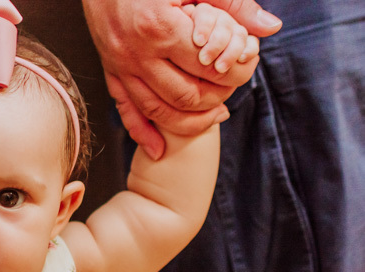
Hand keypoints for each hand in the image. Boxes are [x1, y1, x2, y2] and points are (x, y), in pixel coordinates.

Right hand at [82, 0, 280, 158]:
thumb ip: (232, 4)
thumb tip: (269, 27)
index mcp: (160, 28)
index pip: (207, 67)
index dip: (233, 74)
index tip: (246, 69)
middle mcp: (138, 54)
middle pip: (185, 95)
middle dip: (215, 100)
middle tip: (231, 93)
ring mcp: (121, 67)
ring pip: (157, 110)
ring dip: (188, 122)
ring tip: (212, 118)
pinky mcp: (111, 71)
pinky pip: (126, 111)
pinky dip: (143, 134)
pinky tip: (159, 149)